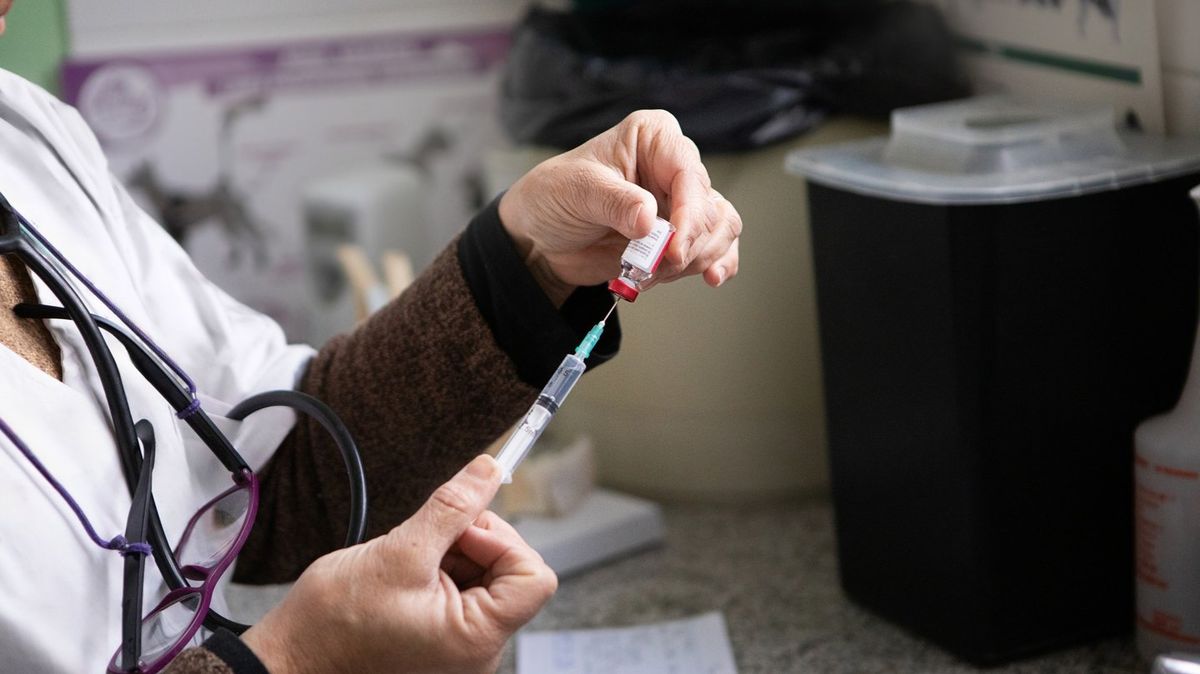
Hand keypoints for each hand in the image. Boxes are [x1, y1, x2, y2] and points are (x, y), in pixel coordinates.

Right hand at [240, 455, 556, 673]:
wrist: (291, 657)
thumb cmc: (334, 624)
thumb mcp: (400, 552)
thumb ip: (454, 508)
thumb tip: (489, 471)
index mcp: (478, 639)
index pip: (533, 576)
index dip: (502, 541)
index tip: (462, 528)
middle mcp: (478, 651)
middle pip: (510, 573)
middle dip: (473, 543)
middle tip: (427, 540)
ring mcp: (461, 648)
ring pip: (484, 578)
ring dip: (453, 554)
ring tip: (408, 561)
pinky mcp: (443, 641)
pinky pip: (461, 592)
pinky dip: (439, 571)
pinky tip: (406, 575)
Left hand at [499, 110, 741, 305]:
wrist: (541, 237)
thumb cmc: (554, 196)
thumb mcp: (577, 191)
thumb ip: (614, 202)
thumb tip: (650, 219)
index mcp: (653, 137)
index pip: (688, 172)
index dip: (689, 213)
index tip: (673, 249)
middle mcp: (672, 165)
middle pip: (709, 205)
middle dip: (685, 245)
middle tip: (656, 266)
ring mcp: (680, 201)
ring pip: (720, 228)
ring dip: (693, 260)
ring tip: (653, 274)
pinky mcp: (680, 234)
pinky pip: (717, 247)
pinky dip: (713, 265)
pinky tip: (708, 278)